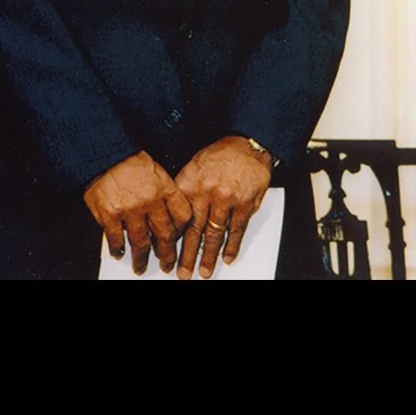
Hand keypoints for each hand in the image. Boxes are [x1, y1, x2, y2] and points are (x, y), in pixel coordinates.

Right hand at [83, 151, 192, 275]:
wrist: (106, 155)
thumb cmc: (131, 162)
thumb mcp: (158, 172)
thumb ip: (166, 193)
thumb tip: (170, 216)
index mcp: (165, 188)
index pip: (183, 216)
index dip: (182, 230)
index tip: (179, 238)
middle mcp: (150, 201)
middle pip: (164, 235)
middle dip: (167, 253)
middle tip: (167, 263)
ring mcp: (129, 210)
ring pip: (141, 242)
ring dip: (142, 258)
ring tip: (142, 266)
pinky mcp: (109, 216)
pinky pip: (117, 239)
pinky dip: (118, 249)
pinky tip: (120, 252)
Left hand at [175, 136, 272, 279]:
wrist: (247, 143)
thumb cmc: (219, 154)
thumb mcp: (193, 166)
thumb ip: (183, 191)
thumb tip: (173, 216)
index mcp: (190, 184)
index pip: (179, 219)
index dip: (173, 240)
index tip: (168, 255)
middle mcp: (207, 193)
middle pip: (195, 231)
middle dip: (188, 256)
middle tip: (183, 273)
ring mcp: (227, 199)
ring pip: (216, 234)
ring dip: (209, 256)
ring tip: (205, 271)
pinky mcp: (246, 203)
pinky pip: (237, 229)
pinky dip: (233, 245)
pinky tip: (228, 257)